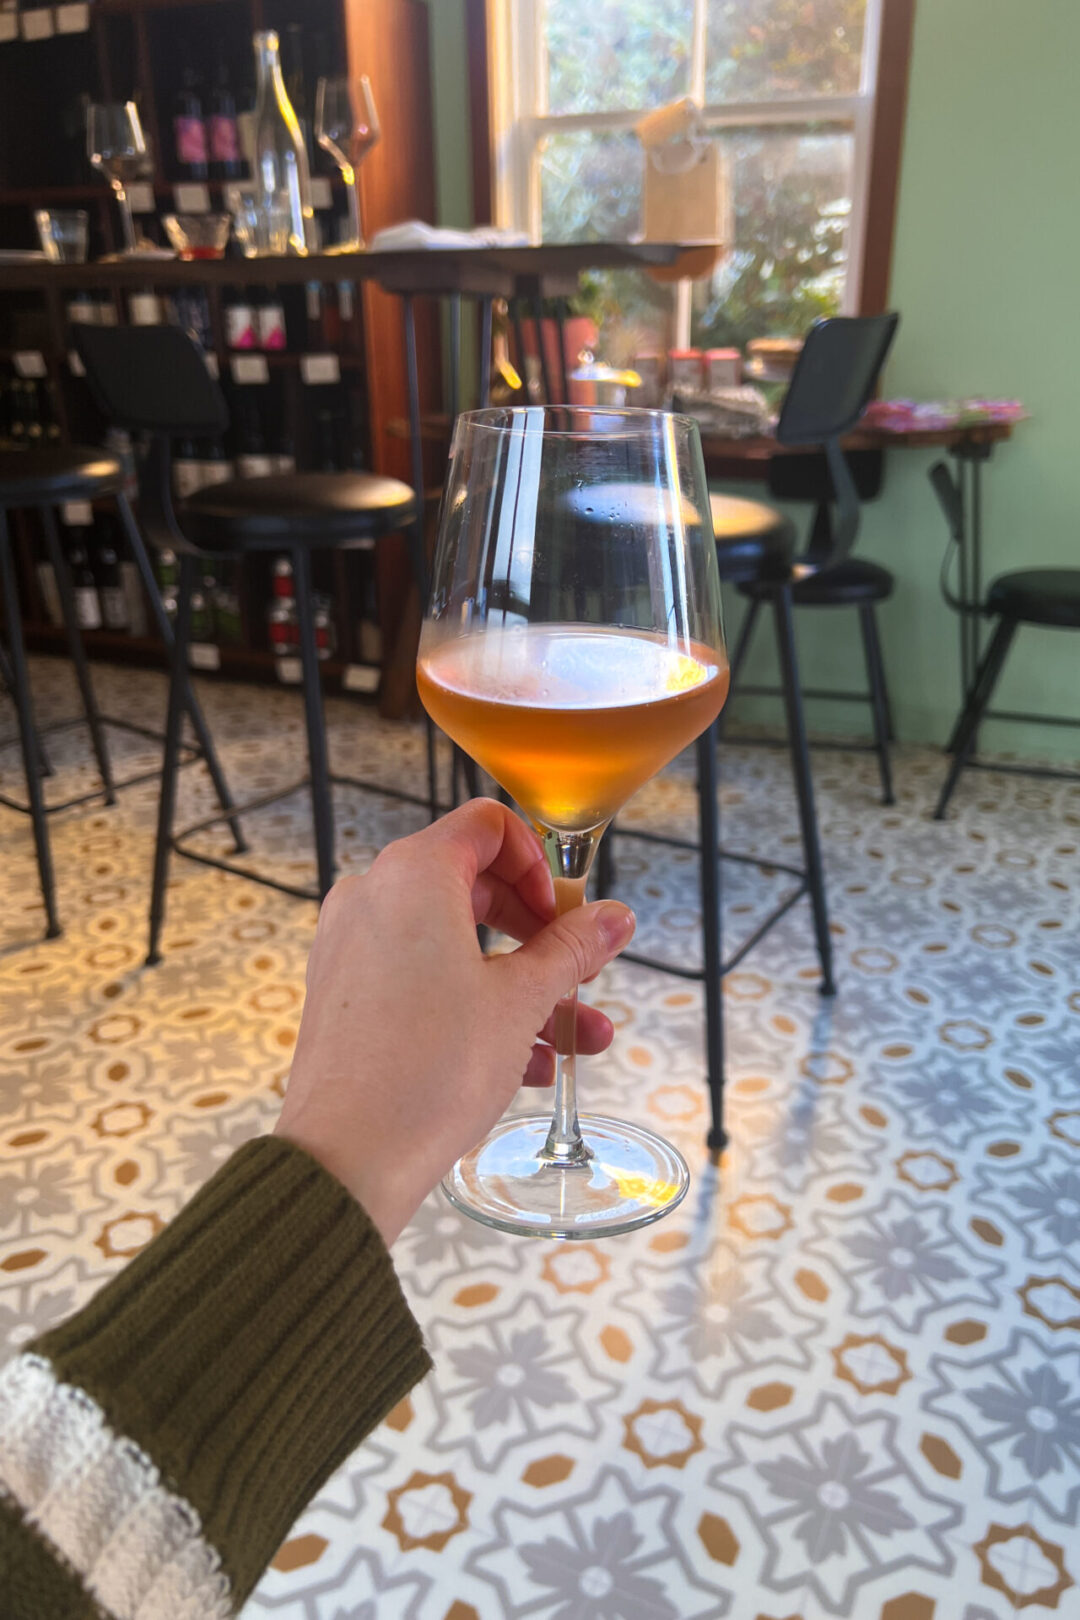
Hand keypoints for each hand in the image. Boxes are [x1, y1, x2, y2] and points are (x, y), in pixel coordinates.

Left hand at [275, 800, 634, 1244]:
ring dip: (519, 985)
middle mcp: (372, 897)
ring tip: (576, 1039)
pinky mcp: (344, 996)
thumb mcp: (521, 1002)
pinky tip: (527, 1064)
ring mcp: (351, 947)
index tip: (565, 916)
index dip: (539, 865)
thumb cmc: (429, 1070)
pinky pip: (420, 980)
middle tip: (577, 973)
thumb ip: (571, 949)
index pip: (487, 827)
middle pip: (473, 886)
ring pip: (452, 946)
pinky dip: (472, 1006)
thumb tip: (614, 918)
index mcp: (413, 875)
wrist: (348, 1157)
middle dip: (538, 933)